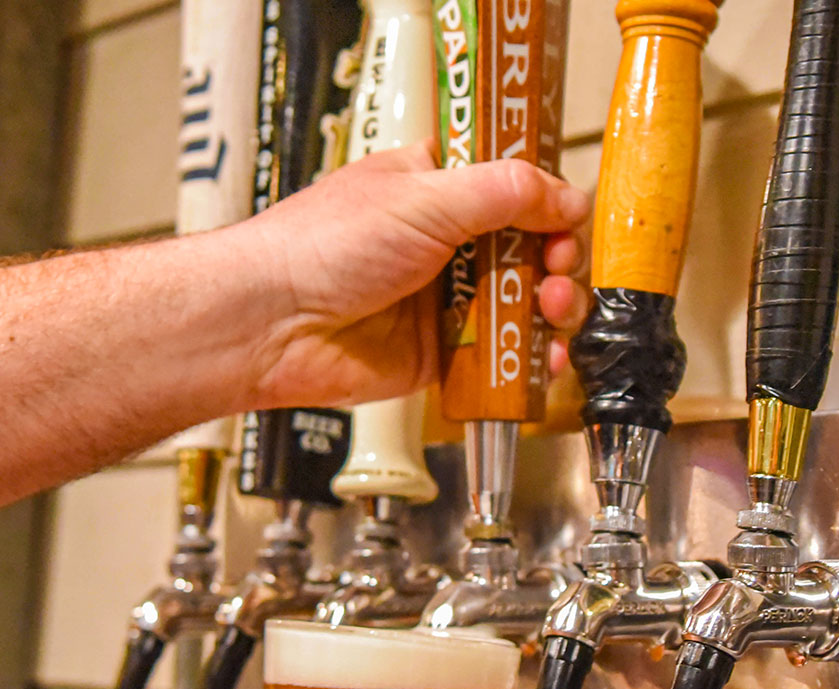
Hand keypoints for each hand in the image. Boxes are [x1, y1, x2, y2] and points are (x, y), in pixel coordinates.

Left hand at [232, 142, 589, 409]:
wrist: (270, 325)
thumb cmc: (318, 248)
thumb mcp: (422, 198)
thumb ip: (502, 193)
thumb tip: (566, 196)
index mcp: (433, 185)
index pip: (512, 182)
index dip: (547, 197)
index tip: (567, 212)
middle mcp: (443, 239)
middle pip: (532, 245)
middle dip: (559, 256)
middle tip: (557, 265)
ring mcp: (444, 297)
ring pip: (525, 301)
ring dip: (553, 305)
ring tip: (550, 308)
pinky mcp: (441, 353)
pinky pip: (503, 354)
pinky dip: (533, 357)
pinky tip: (547, 357)